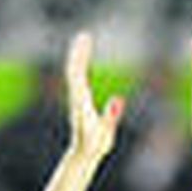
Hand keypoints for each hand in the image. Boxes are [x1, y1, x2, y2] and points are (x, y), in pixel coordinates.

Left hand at [64, 31, 124, 163]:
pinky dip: (81, 64)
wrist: (84, 154)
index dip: (80, 59)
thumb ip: (110, 117)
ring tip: (83, 39)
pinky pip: (78, 78)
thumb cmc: (94, 145)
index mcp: (81, 102)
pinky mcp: (80, 101)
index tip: (84, 45)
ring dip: (79, 56)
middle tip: (84, 35)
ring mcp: (77, 99)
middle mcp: (76, 98)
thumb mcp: (104, 132)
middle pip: (74, 71)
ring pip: (74, 73)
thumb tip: (118, 100)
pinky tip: (84, 55)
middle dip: (78, 53)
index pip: (77, 76)